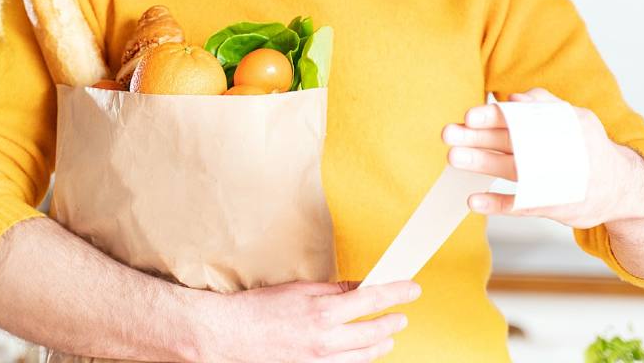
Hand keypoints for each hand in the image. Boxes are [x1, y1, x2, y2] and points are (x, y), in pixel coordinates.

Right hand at [191, 279, 420, 362]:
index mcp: (324, 312)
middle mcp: (326, 340)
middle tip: (403, 315)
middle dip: (393, 322)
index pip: (372, 299)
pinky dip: (359, 360)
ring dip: (381, 344)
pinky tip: (363, 353)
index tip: (413, 289)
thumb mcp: (300, 289)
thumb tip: (360, 288)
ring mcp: (320, 361)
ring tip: (389, 336)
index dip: (397, 293)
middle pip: (374, 332)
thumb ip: (334, 290)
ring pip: (364, 356)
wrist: (230, 336)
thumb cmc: (260, 309)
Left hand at [441, 88, 643, 228]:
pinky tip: (474, 201)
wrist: (625, 188)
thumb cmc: (590, 147)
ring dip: (481, 163)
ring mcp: (554, 181)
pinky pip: (521, 205)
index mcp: (559, 127)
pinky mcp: (552, 206)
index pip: (522, 118)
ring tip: (453, 157)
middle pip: (510, 142)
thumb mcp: (578, 120)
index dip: (495, 117)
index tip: (470, 116)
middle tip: (449, 134)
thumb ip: (546, 105)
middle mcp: (556, 152)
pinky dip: (497, 204)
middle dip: (477, 137)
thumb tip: (514, 97)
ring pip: (511, 169)